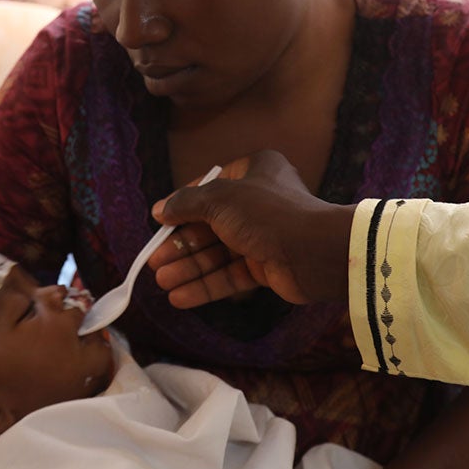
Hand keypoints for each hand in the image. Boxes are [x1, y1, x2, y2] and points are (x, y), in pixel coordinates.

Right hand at [148, 150, 355, 306]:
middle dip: (181, 245)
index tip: (160, 222)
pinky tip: (179, 298)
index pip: (209, 187)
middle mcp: (258, 201)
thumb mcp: (218, 199)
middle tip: (154, 262)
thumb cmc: (265, 213)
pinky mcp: (266, 266)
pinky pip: (230, 274)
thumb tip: (159, 209)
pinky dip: (206, 285)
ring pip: (218, 252)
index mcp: (253, 171)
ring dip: (189, 267)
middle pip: (210, 224)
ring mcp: (262, 236)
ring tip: (162, 281)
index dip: (182, 206)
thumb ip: (186, 203)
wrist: (314, 251)